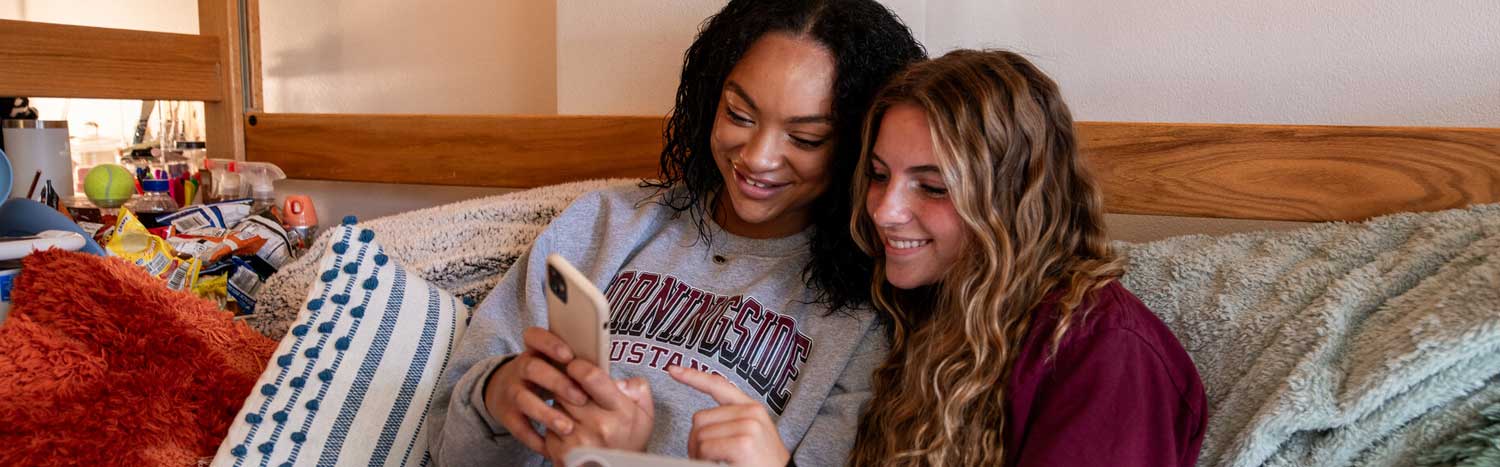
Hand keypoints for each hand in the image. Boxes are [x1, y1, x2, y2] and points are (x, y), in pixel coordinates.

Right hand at [483, 327, 589, 453]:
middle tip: (580, 398)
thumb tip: (620, 384)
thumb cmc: (550, 377)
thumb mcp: (562, 365)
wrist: (506, 393)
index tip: (569, 355)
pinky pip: (518, 426)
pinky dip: (534, 437)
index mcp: (538, 351)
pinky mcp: (507, 414)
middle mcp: (522, 367)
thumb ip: (587, 367)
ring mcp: (512, 390)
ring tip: (568, 427)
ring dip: (546, 412)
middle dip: (557, 382)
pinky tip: (550, 446)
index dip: (550, 343)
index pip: (535, 336)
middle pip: (532, 367)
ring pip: (523, 398)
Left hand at [554, 359, 654, 449]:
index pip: (591, 377)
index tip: (575, 366)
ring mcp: (578, 440)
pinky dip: (555, 424)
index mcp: (620, 411)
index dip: (578, 366)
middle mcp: (598, 425)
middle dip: (567, 386)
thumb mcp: (644, 413)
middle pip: (567, 389)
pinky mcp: (561, 451)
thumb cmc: (629, 439)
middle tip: (574, 390)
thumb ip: (637, 387)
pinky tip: (568, 430)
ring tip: (575, 413)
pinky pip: (548, 425)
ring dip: (561, 405)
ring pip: (555, 406)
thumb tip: (616, 378)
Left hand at [670, 365, 788, 466]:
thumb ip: (730, 421)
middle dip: (695, 440)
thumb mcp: (750, 436)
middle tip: (707, 457)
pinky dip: (705, 461)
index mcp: (752, 407)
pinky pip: (706, 448)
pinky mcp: (743, 443)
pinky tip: (721, 464)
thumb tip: (699, 423)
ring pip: (700, 435)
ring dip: (700, 454)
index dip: (694, 377)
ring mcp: (748, 426)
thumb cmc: (761, 464)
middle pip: (700, 418)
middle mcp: (751, 412)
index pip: (719, 385)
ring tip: (717, 462)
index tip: (673, 370)